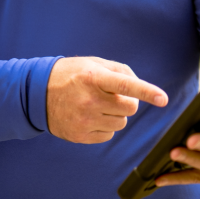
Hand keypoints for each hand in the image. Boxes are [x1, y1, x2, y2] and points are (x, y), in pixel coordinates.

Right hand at [46, 56, 167, 143]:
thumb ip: (119, 70)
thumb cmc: (70, 74)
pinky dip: (105, 126)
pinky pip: (109, 135)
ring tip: (97, 105)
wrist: (36, 93)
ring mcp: (84, 119)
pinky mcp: (81, 135)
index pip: (125, 85)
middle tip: (111, 95)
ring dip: (115, 115)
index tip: (163, 99)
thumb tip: (140, 89)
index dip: (146, 92)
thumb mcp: (92, 63)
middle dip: (127, 102)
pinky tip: (90, 116)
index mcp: (93, 77)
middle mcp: (89, 99)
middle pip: (129, 107)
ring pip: (121, 123)